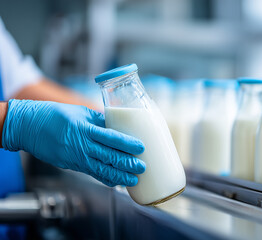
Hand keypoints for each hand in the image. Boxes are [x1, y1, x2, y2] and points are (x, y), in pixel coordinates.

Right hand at [2, 99, 145, 186]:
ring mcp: (76, 157)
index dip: (127, 144)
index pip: (111, 138)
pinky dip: (105, 178)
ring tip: (133, 180)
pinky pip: (91, 173)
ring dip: (119, 176)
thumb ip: (100, 120)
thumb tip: (118, 125)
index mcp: (85, 128)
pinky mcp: (71, 165)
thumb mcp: (80, 112)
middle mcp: (82, 145)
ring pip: (101, 169)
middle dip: (127, 164)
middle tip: (142, 167)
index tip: (141, 147)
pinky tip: (116, 182)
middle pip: (109, 156)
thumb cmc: (55, 115)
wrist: (28, 127)